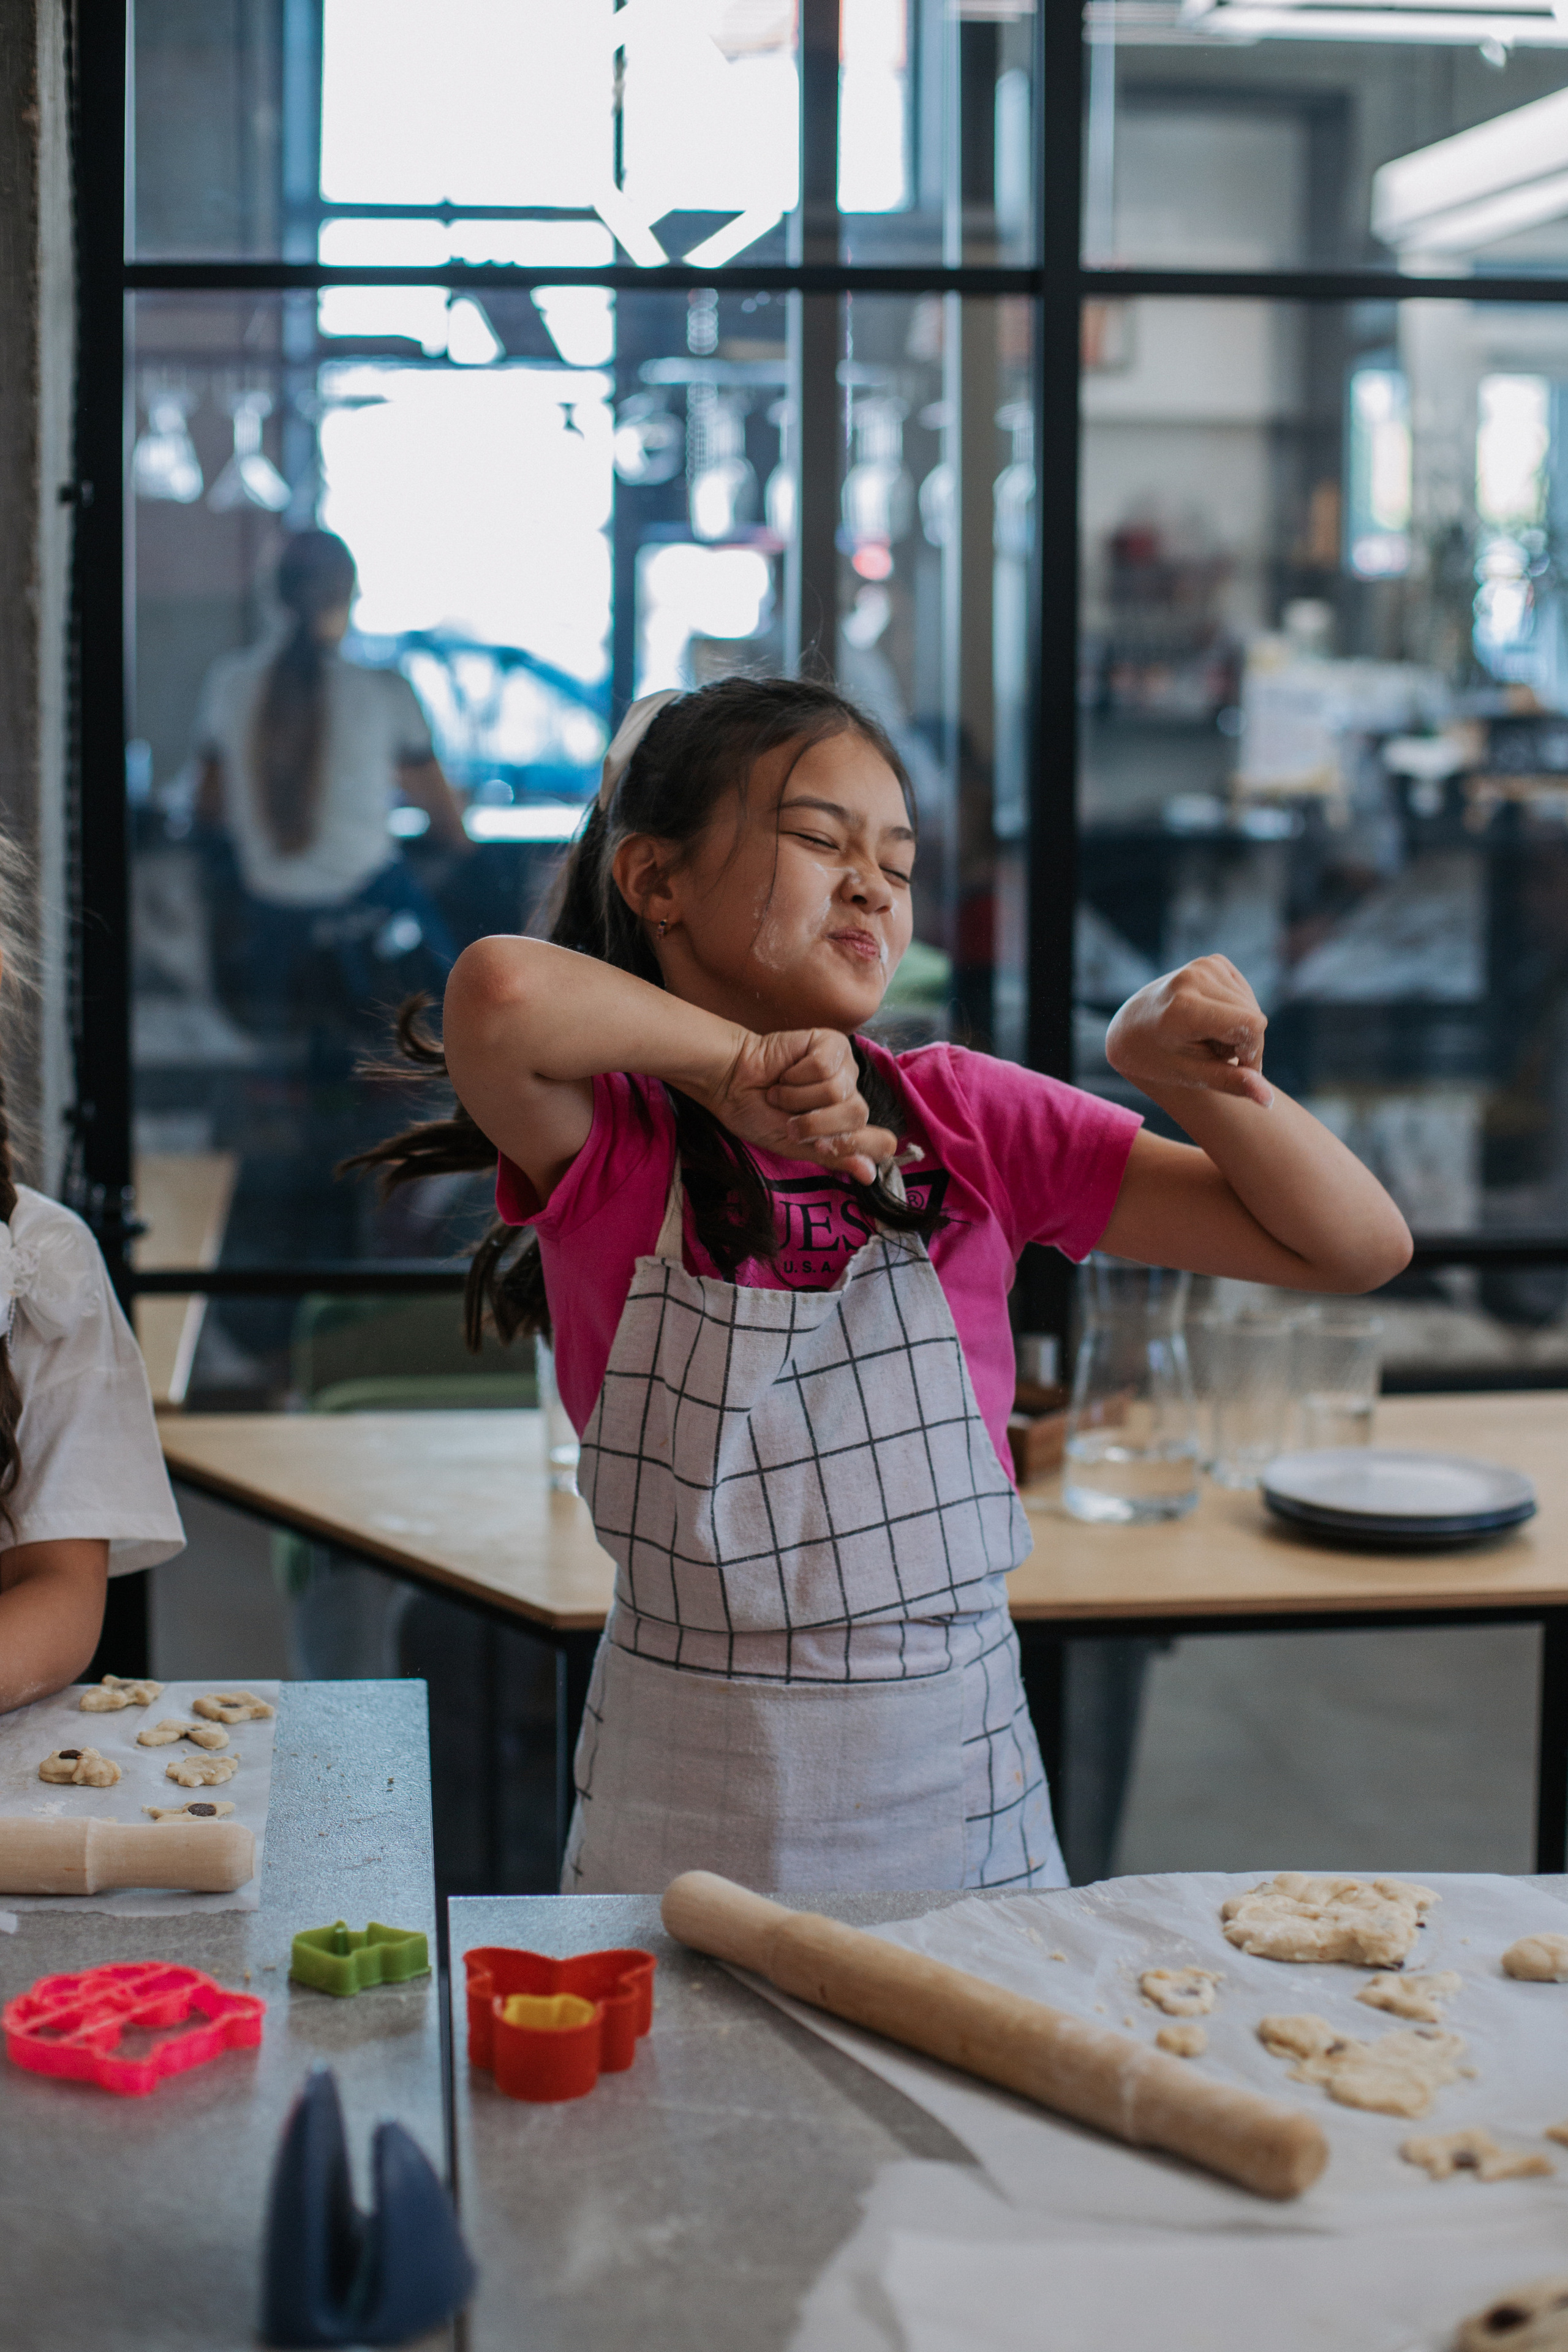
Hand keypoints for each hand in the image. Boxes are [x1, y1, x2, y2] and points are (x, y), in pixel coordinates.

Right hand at [693, 1028, 895, 1183]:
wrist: (730, 1085)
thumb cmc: (759, 1115)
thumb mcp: (795, 1147)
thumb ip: (834, 1157)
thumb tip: (870, 1175)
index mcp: (849, 1125)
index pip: (880, 1141)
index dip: (845, 1145)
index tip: (815, 1145)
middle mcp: (852, 1096)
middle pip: (858, 1115)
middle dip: (815, 1123)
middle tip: (788, 1119)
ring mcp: (845, 1068)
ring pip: (837, 1091)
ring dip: (798, 1098)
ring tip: (781, 1092)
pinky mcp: (832, 1043)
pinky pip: (824, 1066)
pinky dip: (796, 1075)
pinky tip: (785, 1072)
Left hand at [1105, 956, 1272, 1107]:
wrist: (1131, 1027)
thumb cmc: (1159, 1058)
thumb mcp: (1191, 1075)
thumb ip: (1232, 1083)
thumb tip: (1269, 1100)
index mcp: (1184, 1007)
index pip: (1251, 1025)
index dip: (1251, 1052)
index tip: (1233, 1068)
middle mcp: (1193, 977)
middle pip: (1254, 1016)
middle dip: (1242, 1043)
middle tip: (1210, 1054)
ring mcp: (1203, 964)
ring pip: (1252, 1006)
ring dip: (1238, 1028)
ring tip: (1206, 1038)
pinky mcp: (1212, 961)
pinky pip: (1245, 993)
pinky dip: (1235, 1011)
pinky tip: (1211, 1020)